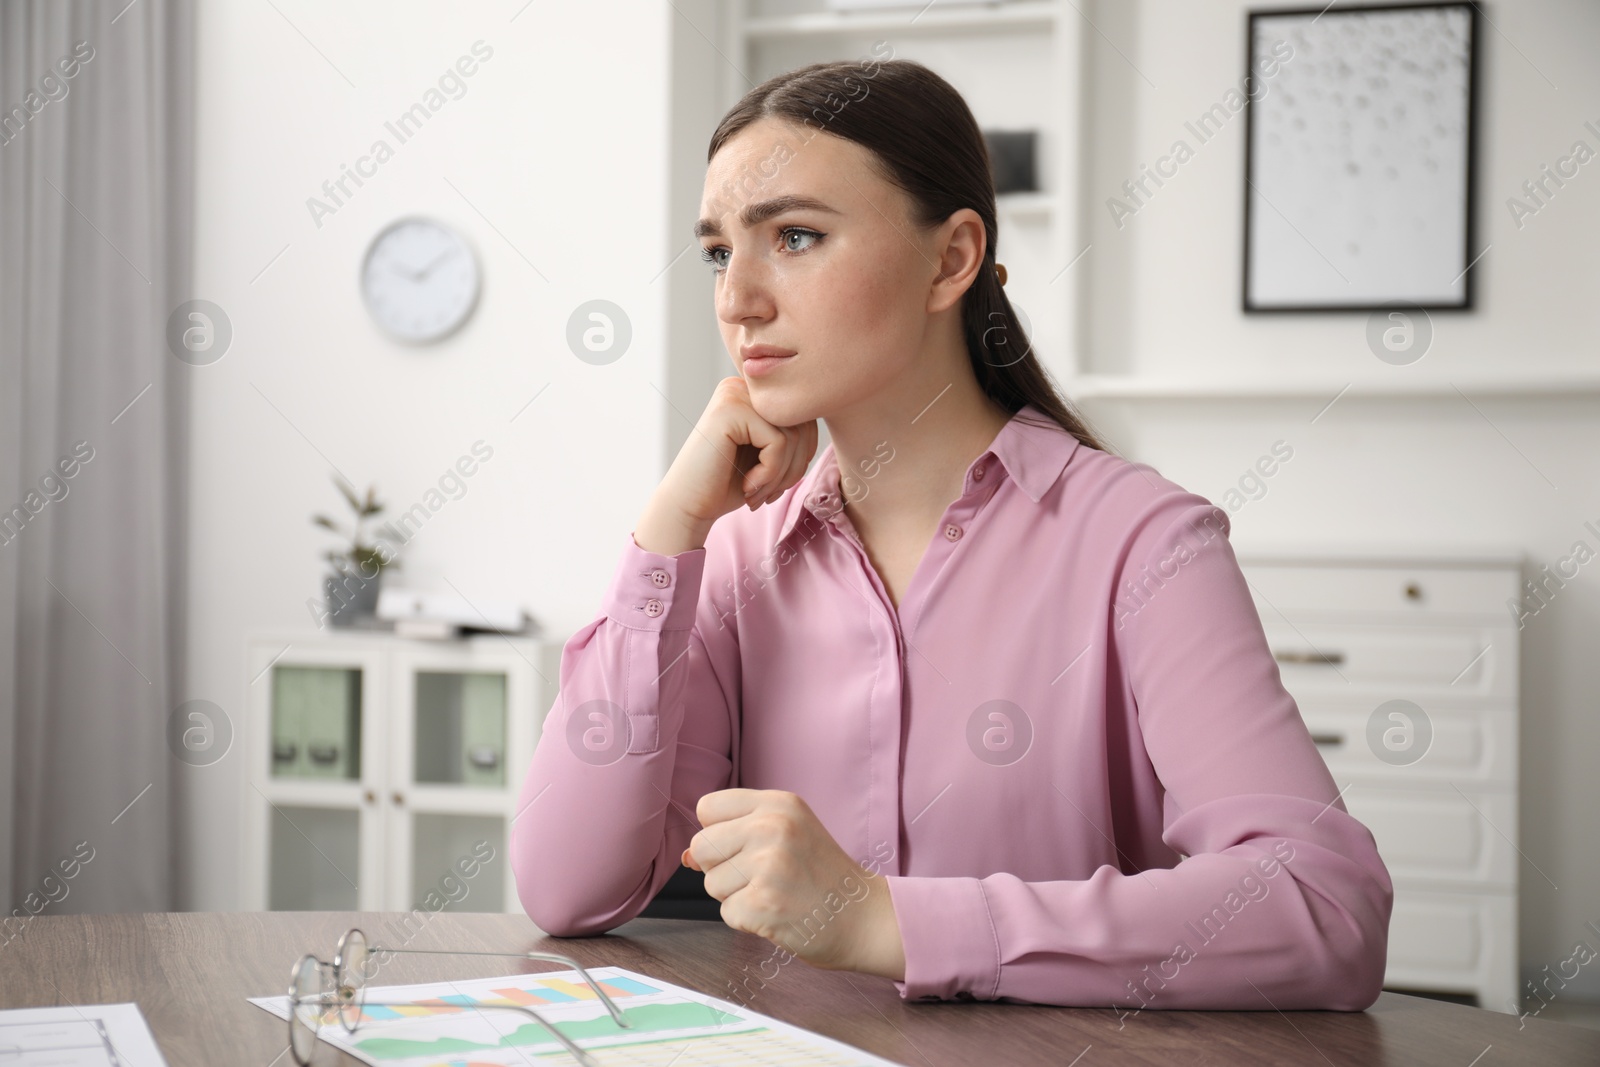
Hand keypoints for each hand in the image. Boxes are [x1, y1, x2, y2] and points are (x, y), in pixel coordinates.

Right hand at [633, 377, 817, 554]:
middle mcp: (742, 386)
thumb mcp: (767, 454)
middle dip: (793, 467)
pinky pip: (778, 442)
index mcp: (752, 394)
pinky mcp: (730, 411)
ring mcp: (734, 395)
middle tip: (769, 494)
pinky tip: (748, 487)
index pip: (804, 416)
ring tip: (757, 494)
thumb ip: (792, 432)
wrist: (687, 507)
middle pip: (802, 423)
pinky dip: (770, 474)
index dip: (801, 455)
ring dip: (781, 475)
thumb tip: (831, 409)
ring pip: (792, 435)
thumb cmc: (727, 485)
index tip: (777, 484)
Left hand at [682, 789, 904, 979]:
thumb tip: (685, 856)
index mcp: (778, 803)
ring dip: (735, 896)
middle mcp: (772, 827)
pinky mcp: (764, 904)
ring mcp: (768, 866)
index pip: (707, 807)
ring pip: (711, 883)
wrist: (864, 917)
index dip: (718, 833)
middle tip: (763, 877)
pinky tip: (778, 913)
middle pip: (701, 846)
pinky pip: (726, 913)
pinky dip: (747, 920)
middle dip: (722, 869)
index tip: (744, 848)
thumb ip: (737, 833)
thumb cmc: (822, 876)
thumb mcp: (789, 833)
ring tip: (775, 893)